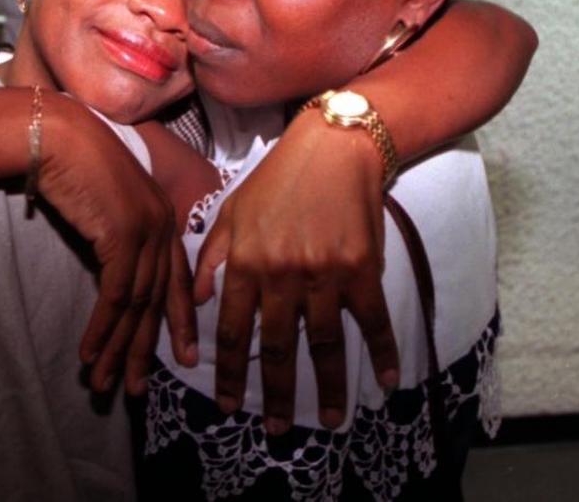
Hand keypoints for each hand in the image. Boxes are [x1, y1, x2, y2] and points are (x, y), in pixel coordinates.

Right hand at [39, 95, 176, 395]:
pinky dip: (101, 329)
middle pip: (157, 300)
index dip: (178, 321)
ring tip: (105, 383)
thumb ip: (119, 234)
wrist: (58, 136)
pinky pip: (114, 296)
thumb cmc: (73, 162)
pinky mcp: (123, 237)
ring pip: (136, 305)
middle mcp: (162, 225)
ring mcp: (146, 231)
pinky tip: (88, 353)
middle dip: (144, 349)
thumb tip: (115, 274)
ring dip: (117, 349)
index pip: (177, 278)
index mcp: (162, 216)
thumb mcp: (106, 202)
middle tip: (136, 388)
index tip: (183, 356)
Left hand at [192, 113, 399, 432]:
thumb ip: (209, 258)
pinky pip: (372, 320)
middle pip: (276, 347)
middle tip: (274, 430)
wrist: (332, 148)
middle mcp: (281, 273)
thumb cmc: (276, 179)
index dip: (229, 372)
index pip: (230, 330)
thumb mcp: (229, 212)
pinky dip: (380, 352)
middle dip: (273, 394)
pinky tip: (384, 381)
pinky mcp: (361, 268)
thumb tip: (193, 302)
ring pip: (324, 343)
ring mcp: (323, 273)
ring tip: (328, 420)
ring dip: (328, 387)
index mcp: (244, 262)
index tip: (228, 404)